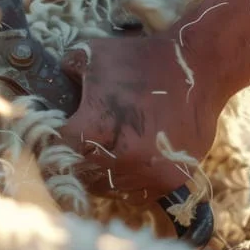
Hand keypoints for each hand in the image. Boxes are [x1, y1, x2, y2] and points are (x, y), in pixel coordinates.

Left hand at [55, 36, 224, 203]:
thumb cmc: (142, 59)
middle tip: (76, 151)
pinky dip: (129, 183)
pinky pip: (137, 195)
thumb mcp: (93, 54)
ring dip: (101, 176)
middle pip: (80, 176)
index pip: (57, 151)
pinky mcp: (170, 179)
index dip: (52, 144)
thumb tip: (51, 84)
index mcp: (96, 127)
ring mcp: (148, 172)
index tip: (53, 140)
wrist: (198, 68)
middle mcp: (122, 156)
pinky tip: (128, 162)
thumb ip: (65, 71)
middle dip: (75, 162)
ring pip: (108, 189)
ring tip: (105, 155)